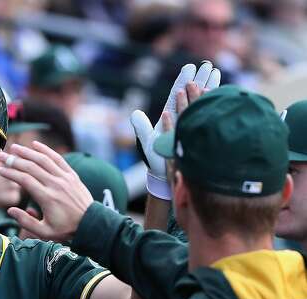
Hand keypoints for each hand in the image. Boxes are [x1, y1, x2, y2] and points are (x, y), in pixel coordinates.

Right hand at [0, 142, 93, 241]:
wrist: (92, 224)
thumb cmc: (67, 229)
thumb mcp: (45, 232)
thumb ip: (26, 221)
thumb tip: (10, 210)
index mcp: (47, 198)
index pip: (25, 180)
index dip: (11, 173)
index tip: (0, 170)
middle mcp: (55, 185)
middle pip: (31, 167)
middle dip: (14, 160)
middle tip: (2, 156)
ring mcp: (65, 178)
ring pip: (44, 160)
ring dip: (27, 152)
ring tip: (14, 147)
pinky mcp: (72, 175)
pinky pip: (58, 159)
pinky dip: (46, 150)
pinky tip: (35, 144)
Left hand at [131, 61, 220, 199]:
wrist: (168, 175)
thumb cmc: (156, 160)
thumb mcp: (148, 143)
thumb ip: (141, 127)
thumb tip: (134, 113)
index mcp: (169, 116)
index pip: (177, 94)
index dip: (183, 80)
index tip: (190, 67)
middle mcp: (181, 117)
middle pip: (191, 94)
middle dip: (199, 79)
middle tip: (208, 64)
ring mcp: (191, 123)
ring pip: (202, 102)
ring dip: (209, 87)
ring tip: (216, 72)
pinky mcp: (200, 131)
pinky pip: (209, 115)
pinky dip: (214, 104)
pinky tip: (222, 94)